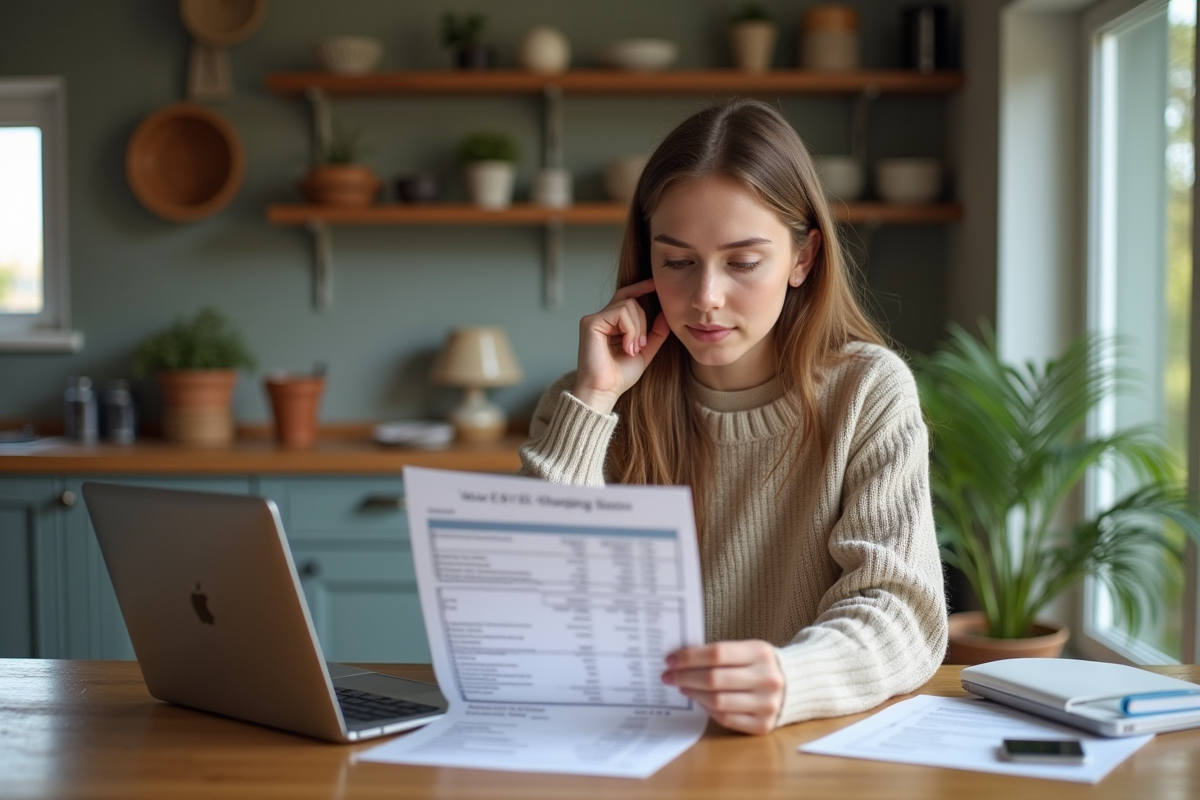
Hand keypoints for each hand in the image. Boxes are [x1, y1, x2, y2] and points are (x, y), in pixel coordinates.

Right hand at [572, 278, 670, 413]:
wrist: (604, 391)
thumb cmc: (619, 376)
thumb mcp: (644, 352)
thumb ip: (655, 333)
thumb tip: (665, 314)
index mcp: (610, 324)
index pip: (626, 297)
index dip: (640, 288)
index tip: (656, 285)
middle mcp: (600, 318)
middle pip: (630, 300)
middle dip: (643, 321)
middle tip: (640, 345)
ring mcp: (594, 319)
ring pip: (628, 305)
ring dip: (638, 329)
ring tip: (632, 349)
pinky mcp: (591, 323)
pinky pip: (621, 313)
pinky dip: (631, 330)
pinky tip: (627, 347)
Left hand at [661, 641, 784, 734]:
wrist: (796, 684)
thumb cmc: (761, 664)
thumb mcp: (748, 650)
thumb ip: (720, 654)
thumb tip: (681, 660)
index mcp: (761, 653)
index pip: (717, 654)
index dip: (689, 657)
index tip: (671, 659)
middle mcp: (767, 679)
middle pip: (714, 679)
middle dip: (685, 677)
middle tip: (668, 675)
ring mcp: (767, 705)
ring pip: (717, 701)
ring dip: (693, 694)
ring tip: (682, 686)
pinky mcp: (763, 725)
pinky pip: (725, 718)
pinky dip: (707, 709)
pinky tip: (699, 700)